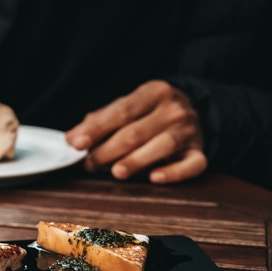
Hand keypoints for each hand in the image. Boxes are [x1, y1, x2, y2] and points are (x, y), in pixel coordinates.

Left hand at [66, 80, 206, 183]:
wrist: (195, 112)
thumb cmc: (150, 114)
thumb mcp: (128, 107)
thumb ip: (100, 121)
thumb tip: (72, 139)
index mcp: (153, 92)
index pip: (121, 111)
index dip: (97, 129)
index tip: (76, 144)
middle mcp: (174, 109)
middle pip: (137, 132)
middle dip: (109, 150)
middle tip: (90, 164)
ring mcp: (189, 131)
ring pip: (163, 146)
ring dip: (137, 160)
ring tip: (116, 172)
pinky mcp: (199, 151)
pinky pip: (192, 164)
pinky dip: (175, 172)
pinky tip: (155, 178)